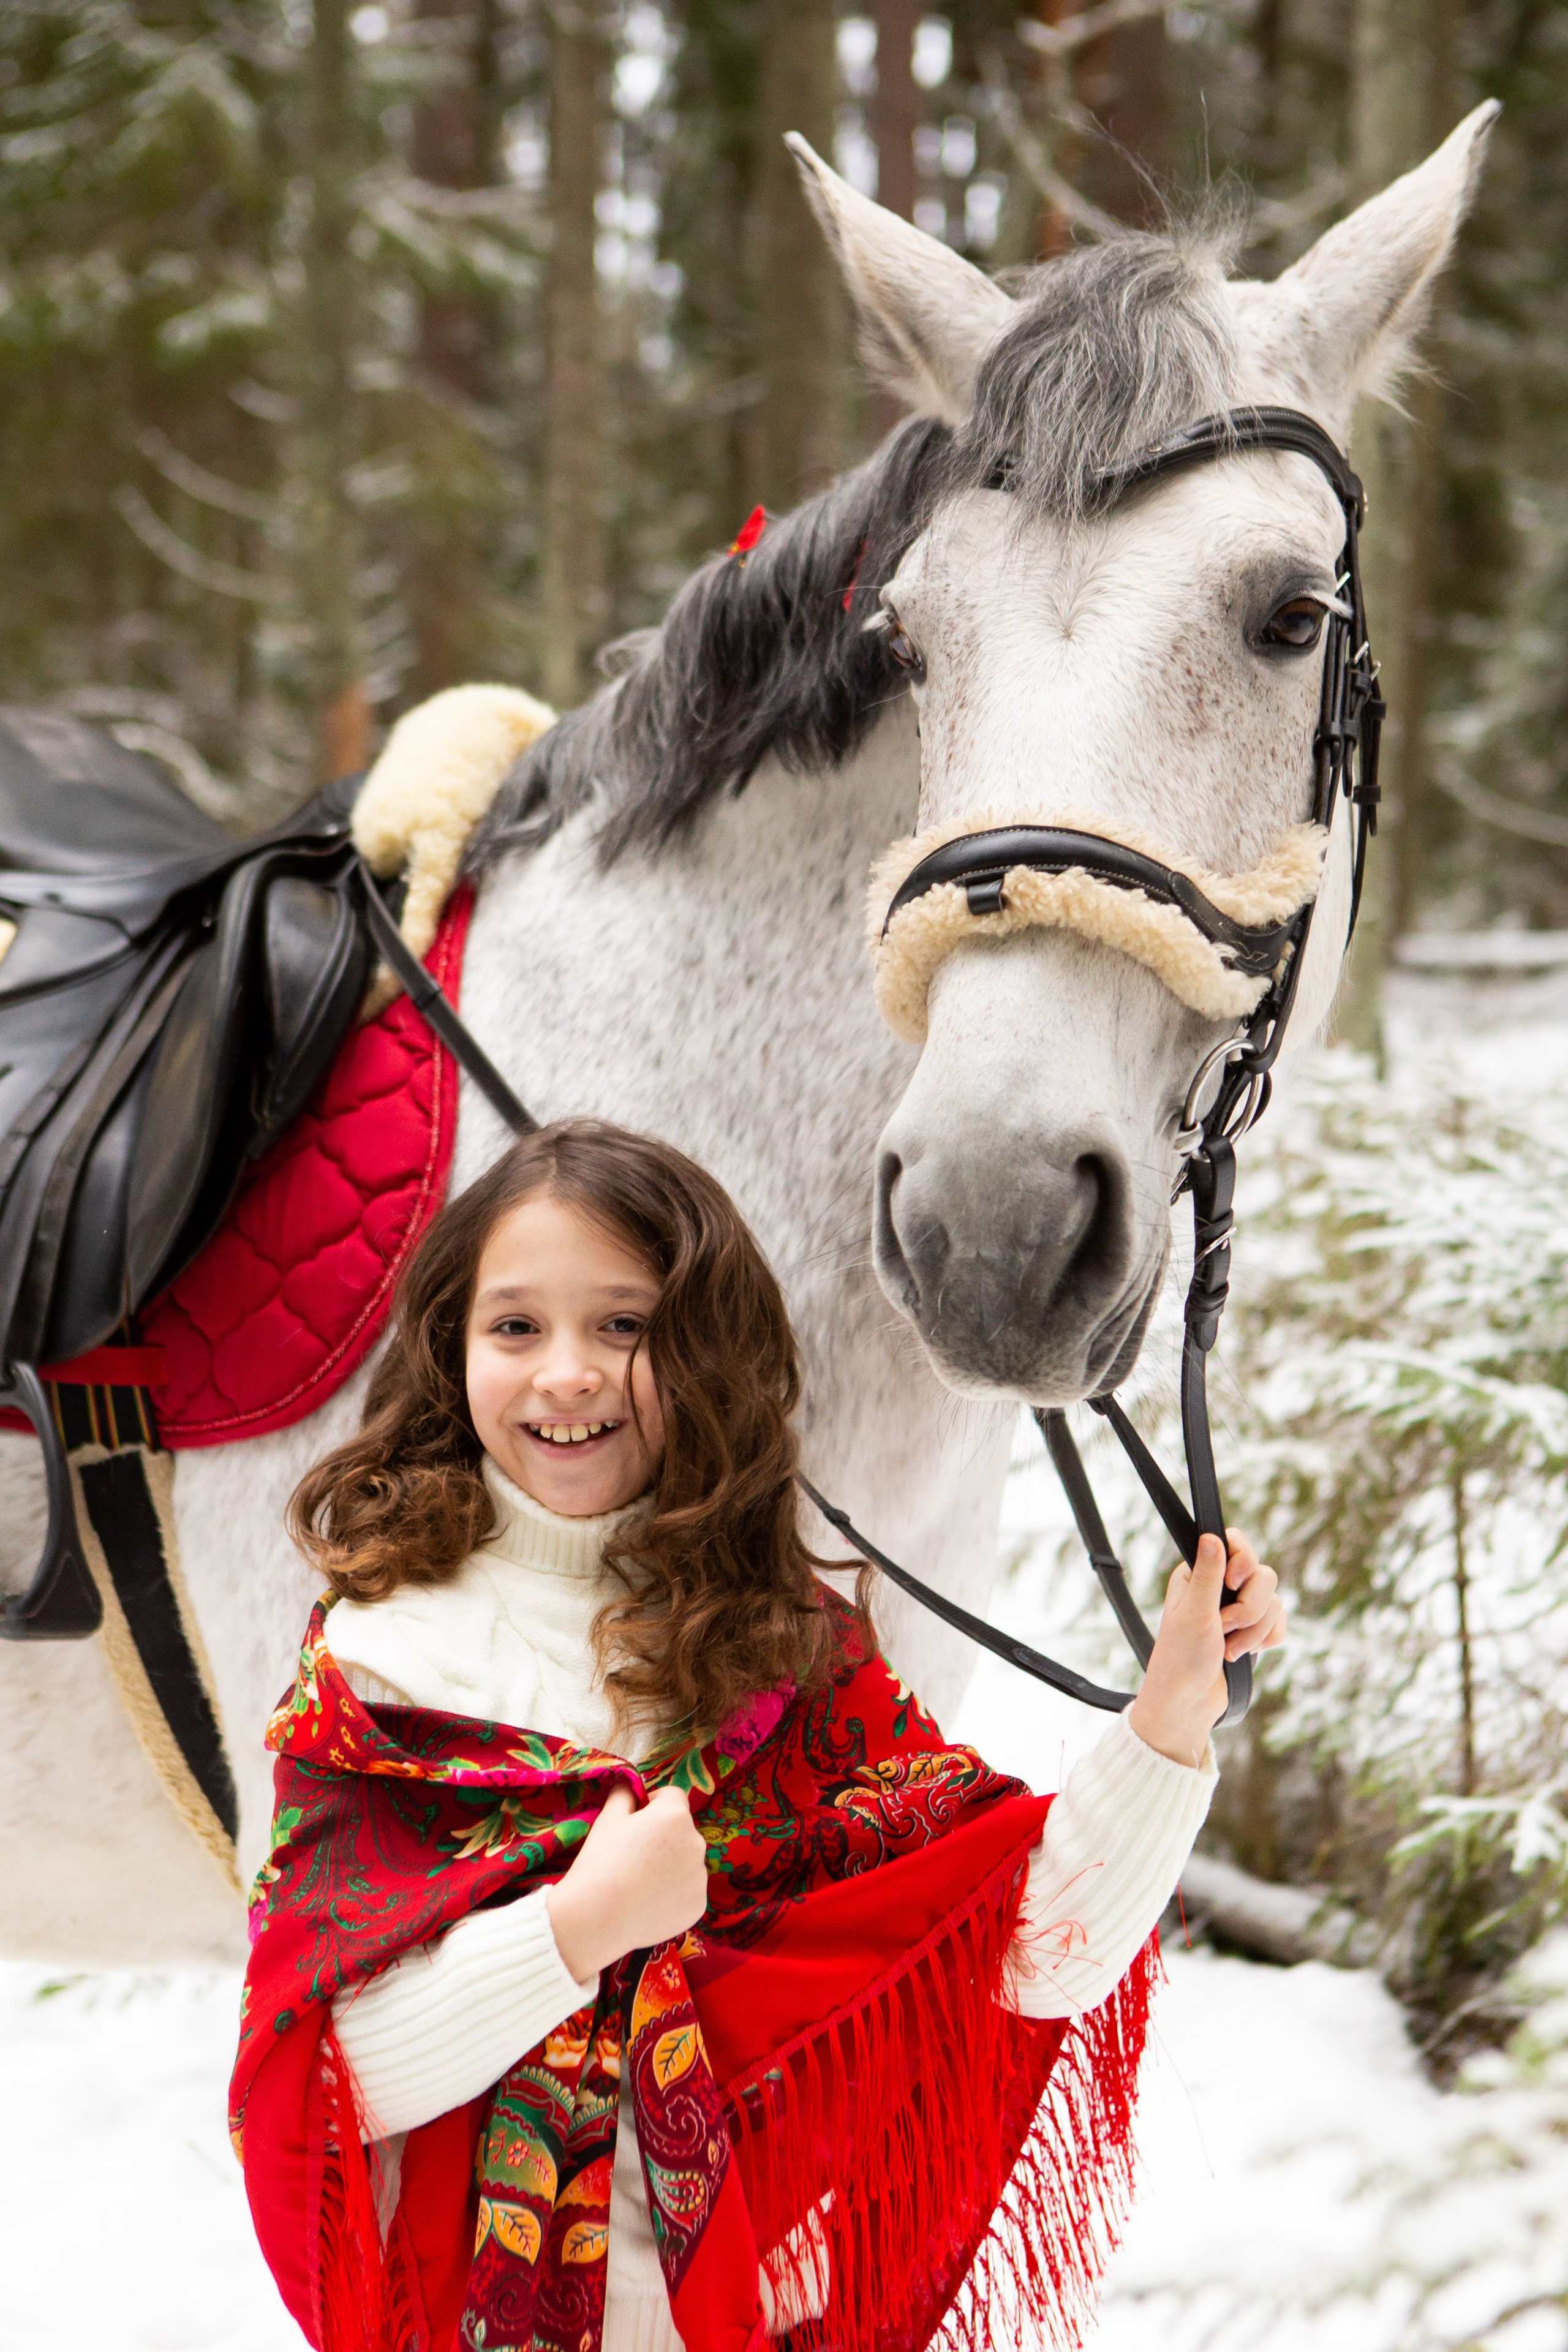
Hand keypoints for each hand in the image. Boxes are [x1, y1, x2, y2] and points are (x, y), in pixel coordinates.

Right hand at [544, 1783, 708, 1981]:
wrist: (597, 1918)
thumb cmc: (601, 1862)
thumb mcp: (608, 1818)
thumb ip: (624, 1792)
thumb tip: (629, 1781)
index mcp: (676, 1815)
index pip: (672, 1796)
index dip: (652, 1805)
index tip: (634, 1823)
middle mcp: (697, 1843)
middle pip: (682, 1830)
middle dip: (664, 1836)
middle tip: (634, 1856)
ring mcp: (700, 1877)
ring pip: (686, 1861)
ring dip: (671, 1864)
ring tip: (640, 1882)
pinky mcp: (699, 1905)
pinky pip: (688, 1890)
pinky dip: (674, 1893)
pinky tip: (649, 1901)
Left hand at [1125, 1530, 1285, 1768]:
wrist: (1191, 1701)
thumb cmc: (1182, 1657)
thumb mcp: (1193, 1613)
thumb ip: (1207, 1574)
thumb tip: (1211, 1535)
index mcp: (1199, 1573)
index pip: (1235, 1543)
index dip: (1244, 1560)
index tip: (1233, 1581)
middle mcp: (1222, 1586)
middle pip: (1263, 1575)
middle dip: (1249, 1608)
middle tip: (1224, 1627)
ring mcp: (1241, 1609)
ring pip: (1274, 1602)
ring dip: (1253, 1631)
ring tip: (1228, 1650)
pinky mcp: (1255, 1630)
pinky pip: (1280, 1623)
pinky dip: (1266, 1641)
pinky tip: (1243, 1654)